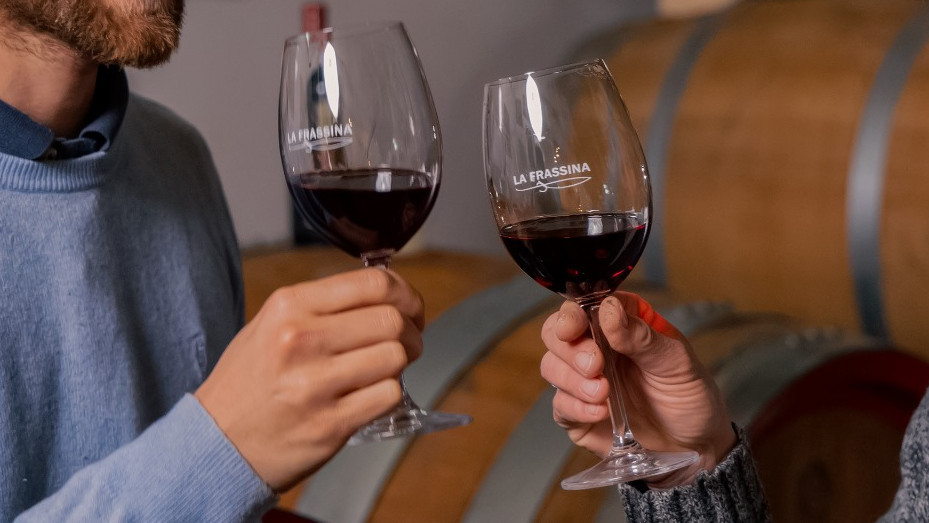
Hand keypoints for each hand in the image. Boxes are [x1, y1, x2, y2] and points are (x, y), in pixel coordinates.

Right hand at [195, 268, 424, 490]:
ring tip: (387, 367)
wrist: (216, 443)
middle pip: (392, 319)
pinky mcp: (331, 423)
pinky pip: (389, 396)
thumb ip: (322, 305)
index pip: (373, 283)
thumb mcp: (270, 324)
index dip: (405, 293)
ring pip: (396, 357)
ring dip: (403, 362)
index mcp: (289, 306)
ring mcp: (316, 384)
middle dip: (412, 329)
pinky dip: (390, 393)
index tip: (410, 306)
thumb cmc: (248, 382)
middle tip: (407, 339)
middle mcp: (301, 339)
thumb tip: (384, 293)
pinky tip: (372, 394)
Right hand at [540, 292, 735, 487]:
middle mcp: (597, 347)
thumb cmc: (689, 396)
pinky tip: (600, 412)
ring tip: (603, 393)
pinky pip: (560, 404)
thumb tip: (608, 310)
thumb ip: (641, 337)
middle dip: (569, 349)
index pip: (584, 305)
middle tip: (595, 365)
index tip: (576, 325)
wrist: (695, 447)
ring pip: (551, 367)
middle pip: (556, 333)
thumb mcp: (676, 362)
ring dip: (573, 380)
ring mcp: (584, 380)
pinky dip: (575, 407)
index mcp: (620, 323)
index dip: (573, 313)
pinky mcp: (578, 413)